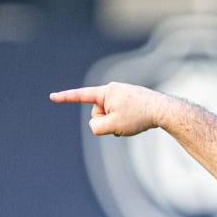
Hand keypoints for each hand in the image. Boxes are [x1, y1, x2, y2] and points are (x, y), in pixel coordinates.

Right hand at [50, 82, 179, 137]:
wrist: (164, 110)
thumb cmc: (139, 116)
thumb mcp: (113, 126)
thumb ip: (96, 127)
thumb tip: (96, 125)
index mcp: (106, 92)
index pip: (81, 96)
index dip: (65, 97)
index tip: (52, 96)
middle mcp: (113, 90)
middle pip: (98, 113)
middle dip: (106, 122)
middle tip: (124, 122)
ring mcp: (122, 94)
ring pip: (109, 116)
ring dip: (116, 124)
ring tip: (132, 121)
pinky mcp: (130, 100)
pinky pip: (119, 115)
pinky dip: (124, 122)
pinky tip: (136, 121)